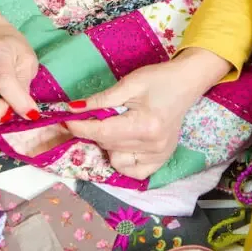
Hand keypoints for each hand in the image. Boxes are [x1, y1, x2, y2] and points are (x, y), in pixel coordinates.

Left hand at [65, 47, 230, 179]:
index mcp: (145, 125)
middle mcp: (152, 146)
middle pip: (108, 145)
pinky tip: (123, 144)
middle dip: (93, 131)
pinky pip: (133, 172)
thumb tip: (72, 110)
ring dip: (108, 144)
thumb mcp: (128, 84)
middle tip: (92, 116)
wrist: (186, 83)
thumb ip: (100, 100)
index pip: (102, 132)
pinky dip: (122, 160)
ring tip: (115, 126)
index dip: (80, 127)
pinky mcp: (161, 160)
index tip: (65, 120)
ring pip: (116, 158)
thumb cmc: (158, 79)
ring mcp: (158, 156)